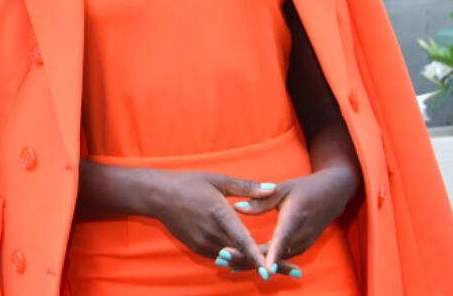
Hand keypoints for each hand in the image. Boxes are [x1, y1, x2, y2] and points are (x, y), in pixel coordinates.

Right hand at [144, 171, 276, 275]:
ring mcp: (203, 243)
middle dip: (269, 264)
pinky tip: (250, 261)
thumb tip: (272, 188)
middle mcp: (211, 233)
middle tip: (295, 272)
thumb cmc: (189, 183)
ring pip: (233, 259)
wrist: (158, 195)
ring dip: (254, 264)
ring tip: (277, 269)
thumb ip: (247, 187)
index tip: (272, 271)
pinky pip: (222, 257)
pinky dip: (237, 259)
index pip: (242, 240)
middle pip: (243, 255)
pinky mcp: (197, 248)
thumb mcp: (218, 180)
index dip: (258, 257)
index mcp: (219, 214)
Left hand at [229, 165, 359, 271]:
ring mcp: (303, 244)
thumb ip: (261, 200)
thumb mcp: (283, 189)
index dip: (272, 254)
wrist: (333, 194)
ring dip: (253, 262)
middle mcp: (301, 236)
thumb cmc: (305, 188)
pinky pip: (279, 258)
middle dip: (249, 257)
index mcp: (296, 217)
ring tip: (226, 262)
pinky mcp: (301, 247)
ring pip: (275, 259)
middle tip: (222, 257)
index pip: (283, 239)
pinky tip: (241, 263)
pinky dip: (261, 261)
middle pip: (274, 253)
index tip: (262, 267)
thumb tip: (237, 208)